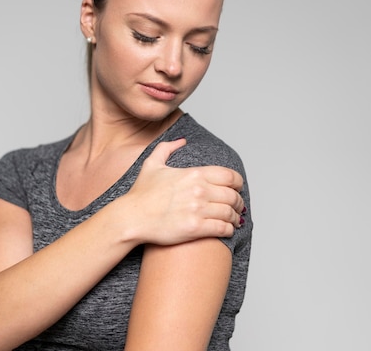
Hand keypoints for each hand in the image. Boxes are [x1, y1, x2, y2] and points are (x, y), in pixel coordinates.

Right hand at [119, 139, 244, 245]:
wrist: (131, 218)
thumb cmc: (140, 194)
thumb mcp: (151, 165)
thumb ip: (166, 148)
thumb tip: (181, 141)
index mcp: (194, 174)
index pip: (230, 176)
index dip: (238, 183)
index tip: (237, 188)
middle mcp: (199, 191)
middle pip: (233, 195)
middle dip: (239, 201)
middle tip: (238, 206)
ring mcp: (198, 210)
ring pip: (230, 213)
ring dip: (234, 217)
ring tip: (233, 219)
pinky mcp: (195, 228)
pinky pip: (223, 228)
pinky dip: (229, 229)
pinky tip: (226, 230)